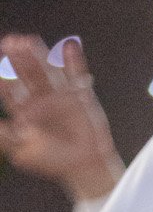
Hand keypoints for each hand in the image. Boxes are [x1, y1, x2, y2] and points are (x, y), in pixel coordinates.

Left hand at [0, 34, 123, 201]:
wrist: (85, 169)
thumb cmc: (53, 162)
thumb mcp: (22, 151)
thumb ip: (4, 136)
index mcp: (25, 110)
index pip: (10, 89)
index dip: (4, 77)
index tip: (0, 68)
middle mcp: (40, 99)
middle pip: (27, 74)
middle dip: (18, 60)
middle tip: (10, 44)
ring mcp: (60, 95)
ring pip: (47, 70)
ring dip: (39, 55)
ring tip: (28, 42)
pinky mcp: (80, 95)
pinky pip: (77, 75)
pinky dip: (74, 62)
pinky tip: (68, 46)